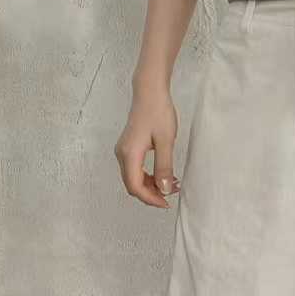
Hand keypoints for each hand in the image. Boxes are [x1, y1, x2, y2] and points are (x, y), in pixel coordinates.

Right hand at [115, 79, 179, 207]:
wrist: (150, 92)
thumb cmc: (158, 112)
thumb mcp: (166, 141)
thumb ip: (164, 167)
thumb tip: (164, 189)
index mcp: (129, 154)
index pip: (135, 186)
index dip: (150, 199)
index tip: (166, 203)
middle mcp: (122, 154)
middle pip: (133, 185)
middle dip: (152, 193)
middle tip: (172, 194)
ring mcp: (123, 151)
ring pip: (134, 178)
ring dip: (151, 185)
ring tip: (171, 183)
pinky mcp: (128, 148)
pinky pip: (135, 169)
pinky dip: (149, 176)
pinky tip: (164, 174)